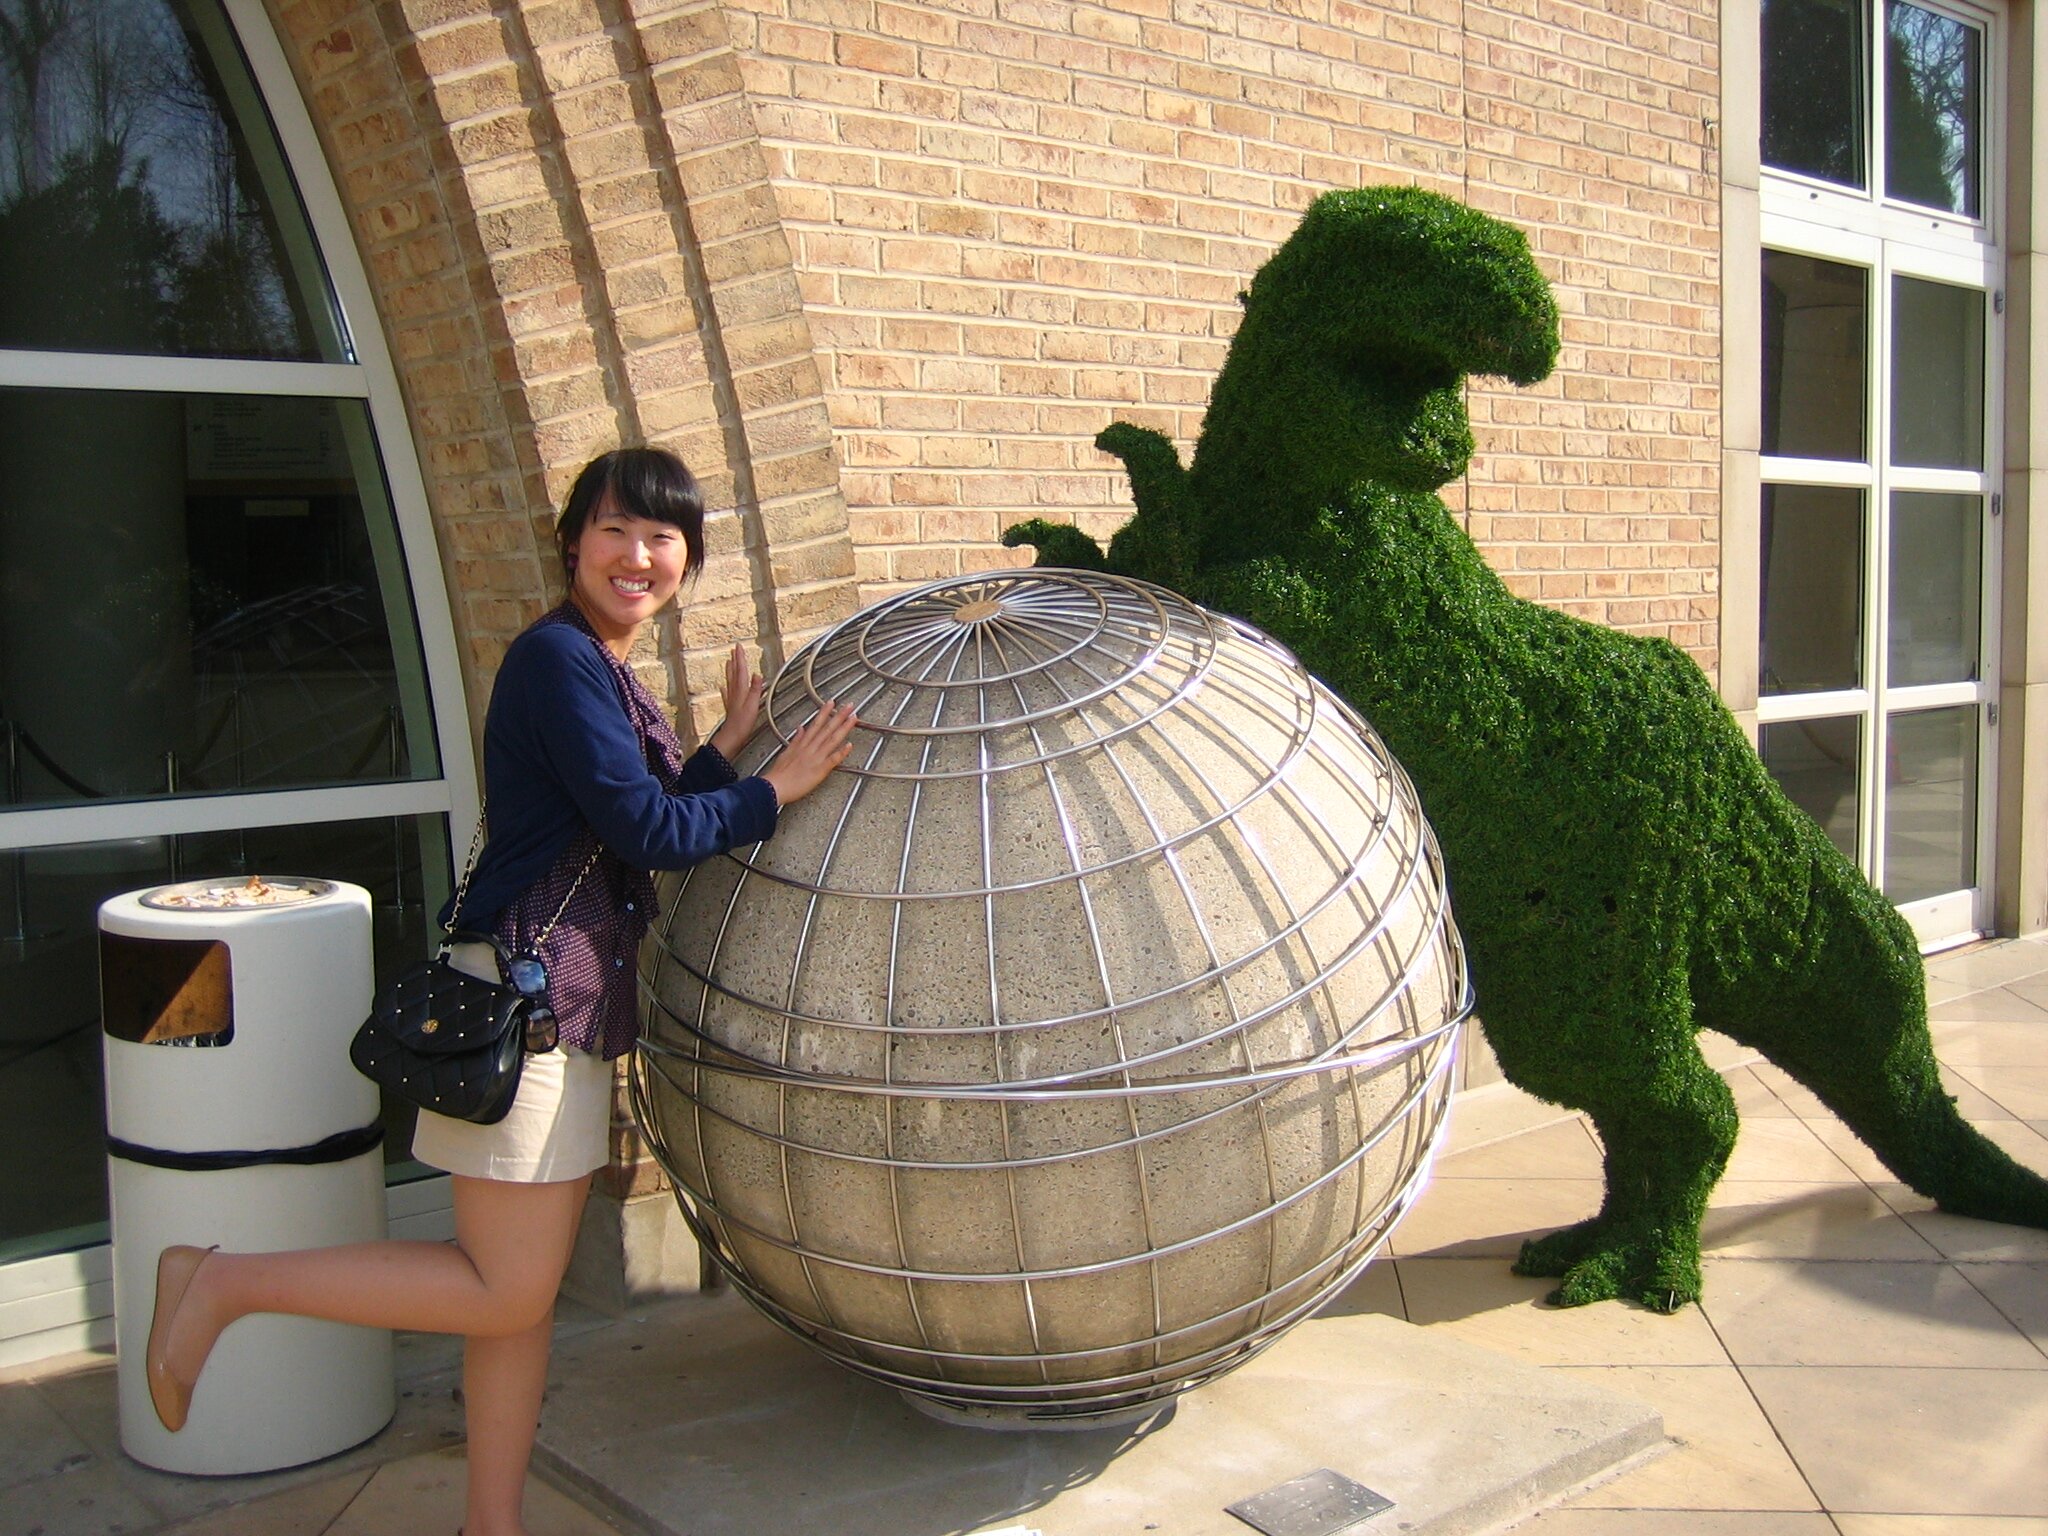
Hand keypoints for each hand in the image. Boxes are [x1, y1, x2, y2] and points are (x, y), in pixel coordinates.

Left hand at [709, 644, 763, 760]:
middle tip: (734, 649)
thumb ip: (755, 689)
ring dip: (731, 670)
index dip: (740, 658)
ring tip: (729, 661)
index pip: (741, 670)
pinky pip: (728, 693)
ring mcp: (732, 699)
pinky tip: (724, 687)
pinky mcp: (731, 707)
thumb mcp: (753, 705)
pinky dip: (727, 688)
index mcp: (741, 690)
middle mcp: (735, 692)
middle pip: (734, 672)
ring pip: (730, 680)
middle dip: (735, 660)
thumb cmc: (742, 724)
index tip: (739, 646)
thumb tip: (757, 674)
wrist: (731, 738)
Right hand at [760, 700, 857, 808]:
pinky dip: (841, 752)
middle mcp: (810, 748)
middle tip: (849, 706)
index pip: (816, 724)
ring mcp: (816, 758)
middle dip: (839, 715)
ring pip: (832, 739)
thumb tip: (800, 729)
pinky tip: (850, 745)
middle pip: (827, 728)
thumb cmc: (779, 774)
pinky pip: (833, 759)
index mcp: (803, 744)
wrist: (774, 787)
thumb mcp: (786, 752)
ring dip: (844, 728)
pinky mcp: (820, 770)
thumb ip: (795, 740)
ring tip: (853, 718)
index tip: (831, 702)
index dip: (824, 712)